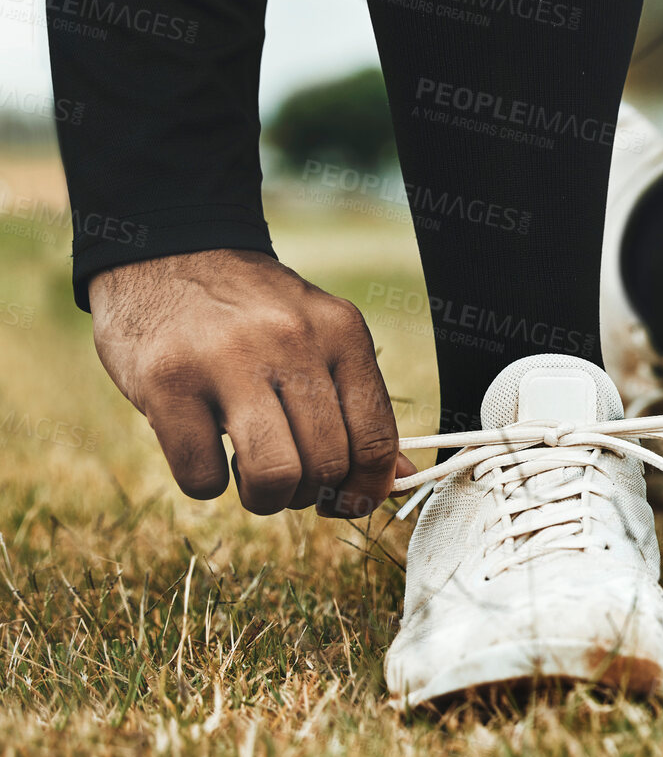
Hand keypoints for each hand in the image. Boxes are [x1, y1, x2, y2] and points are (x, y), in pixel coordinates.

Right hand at [89, 249, 409, 516]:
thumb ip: (358, 403)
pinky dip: (207, 484)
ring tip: (250, 478)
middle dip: (308, 494)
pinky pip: (202, 476)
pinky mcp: (167, 382)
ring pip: (274, 474)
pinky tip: (204, 452)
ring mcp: (227, 360)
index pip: (376, 438)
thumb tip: (401, 476)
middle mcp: (292, 341)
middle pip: (326, 462)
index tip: (346, 502)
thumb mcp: (319, 338)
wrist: (167, 254)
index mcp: (341, 333)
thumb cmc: (251, 314)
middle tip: (287, 481)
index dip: (366, 489)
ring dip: (265, 498)